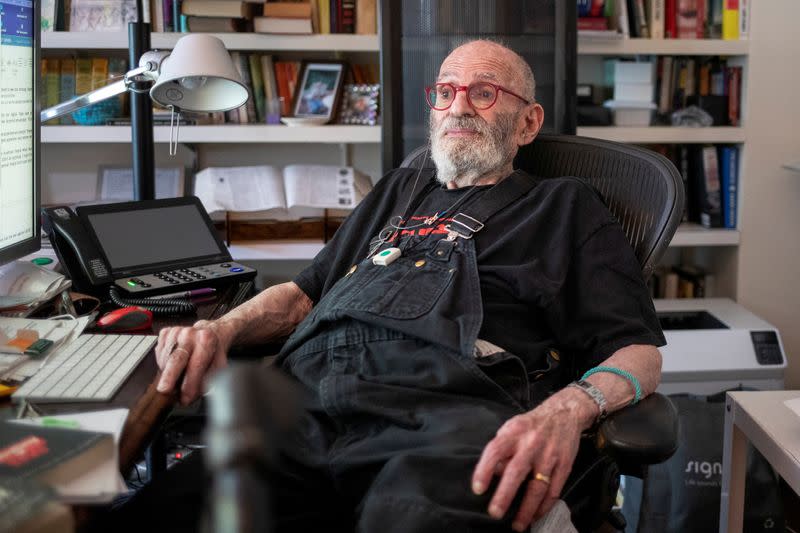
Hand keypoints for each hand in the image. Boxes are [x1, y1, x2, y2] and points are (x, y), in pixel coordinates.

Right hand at [155, 320, 232, 404]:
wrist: (211, 331)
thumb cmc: (214, 349)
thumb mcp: (220, 364)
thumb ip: (212, 378)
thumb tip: (203, 392)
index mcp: (206, 339)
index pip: (196, 364)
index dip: (190, 383)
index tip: (186, 398)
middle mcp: (190, 333)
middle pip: (176, 358)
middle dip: (169, 376)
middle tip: (165, 390)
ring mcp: (176, 332)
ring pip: (165, 357)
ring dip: (167, 373)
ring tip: (175, 380)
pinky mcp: (165, 332)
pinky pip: (159, 352)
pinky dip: (163, 362)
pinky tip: (172, 365)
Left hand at [471, 391, 594, 531]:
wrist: (564, 412)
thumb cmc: (531, 424)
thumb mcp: (511, 428)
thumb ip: (501, 448)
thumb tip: (492, 474)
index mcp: (514, 432)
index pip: (495, 451)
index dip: (484, 470)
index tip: (478, 489)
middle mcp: (531, 444)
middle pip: (516, 471)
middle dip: (505, 494)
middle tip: (495, 513)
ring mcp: (549, 455)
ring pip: (538, 486)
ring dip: (527, 509)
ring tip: (517, 525)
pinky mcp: (565, 465)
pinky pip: (554, 491)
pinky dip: (544, 506)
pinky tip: (535, 516)